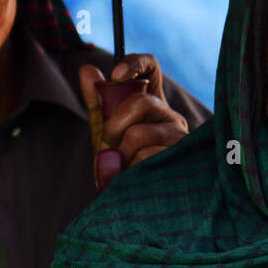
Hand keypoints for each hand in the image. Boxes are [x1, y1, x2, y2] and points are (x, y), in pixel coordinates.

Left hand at [79, 53, 189, 189]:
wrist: (134, 203)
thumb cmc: (122, 163)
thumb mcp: (105, 130)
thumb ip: (96, 101)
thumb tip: (87, 69)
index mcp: (152, 103)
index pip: (151, 68)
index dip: (134, 63)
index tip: (115, 75)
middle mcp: (170, 115)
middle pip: (140, 102)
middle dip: (113, 125)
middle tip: (107, 144)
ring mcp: (179, 137)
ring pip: (139, 134)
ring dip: (120, 155)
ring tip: (123, 168)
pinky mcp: (180, 159)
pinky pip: (146, 158)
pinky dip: (130, 171)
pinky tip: (134, 178)